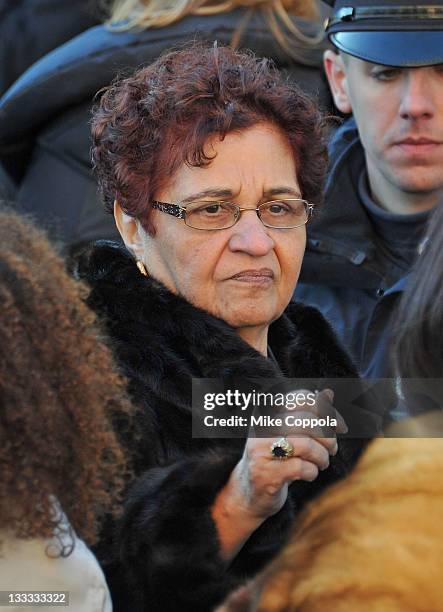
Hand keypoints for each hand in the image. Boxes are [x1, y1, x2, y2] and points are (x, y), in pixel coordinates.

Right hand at [231, 389, 345, 519]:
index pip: (304, 399)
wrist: (250, 489)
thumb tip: (328, 393)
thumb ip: (309, 412)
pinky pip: (302, 468)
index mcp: (267, 410)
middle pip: (307, 421)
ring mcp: (260, 450)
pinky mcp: (265, 474)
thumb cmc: (277, 455)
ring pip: (306, 445)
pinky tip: (308, 474)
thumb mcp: (291, 431)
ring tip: (321, 463)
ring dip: (322, 457)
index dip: (328, 412)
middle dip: (328, 438)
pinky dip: (312, 472)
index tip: (339, 428)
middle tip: (331, 450)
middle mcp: (260, 427)